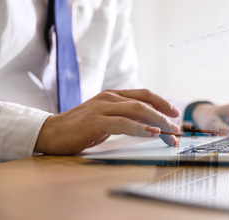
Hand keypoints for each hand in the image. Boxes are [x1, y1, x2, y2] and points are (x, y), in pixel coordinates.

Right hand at [34, 89, 180, 154]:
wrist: (51, 132)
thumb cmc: (81, 128)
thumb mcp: (106, 118)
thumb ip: (124, 117)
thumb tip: (149, 125)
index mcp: (113, 95)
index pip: (144, 95)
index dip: (162, 102)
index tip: (175, 114)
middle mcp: (110, 97)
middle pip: (144, 103)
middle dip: (164, 116)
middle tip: (176, 129)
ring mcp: (102, 108)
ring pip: (137, 111)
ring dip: (158, 122)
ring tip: (170, 133)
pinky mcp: (95, 121)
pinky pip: (123, 124)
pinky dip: (140, 129)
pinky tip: (152, 134)